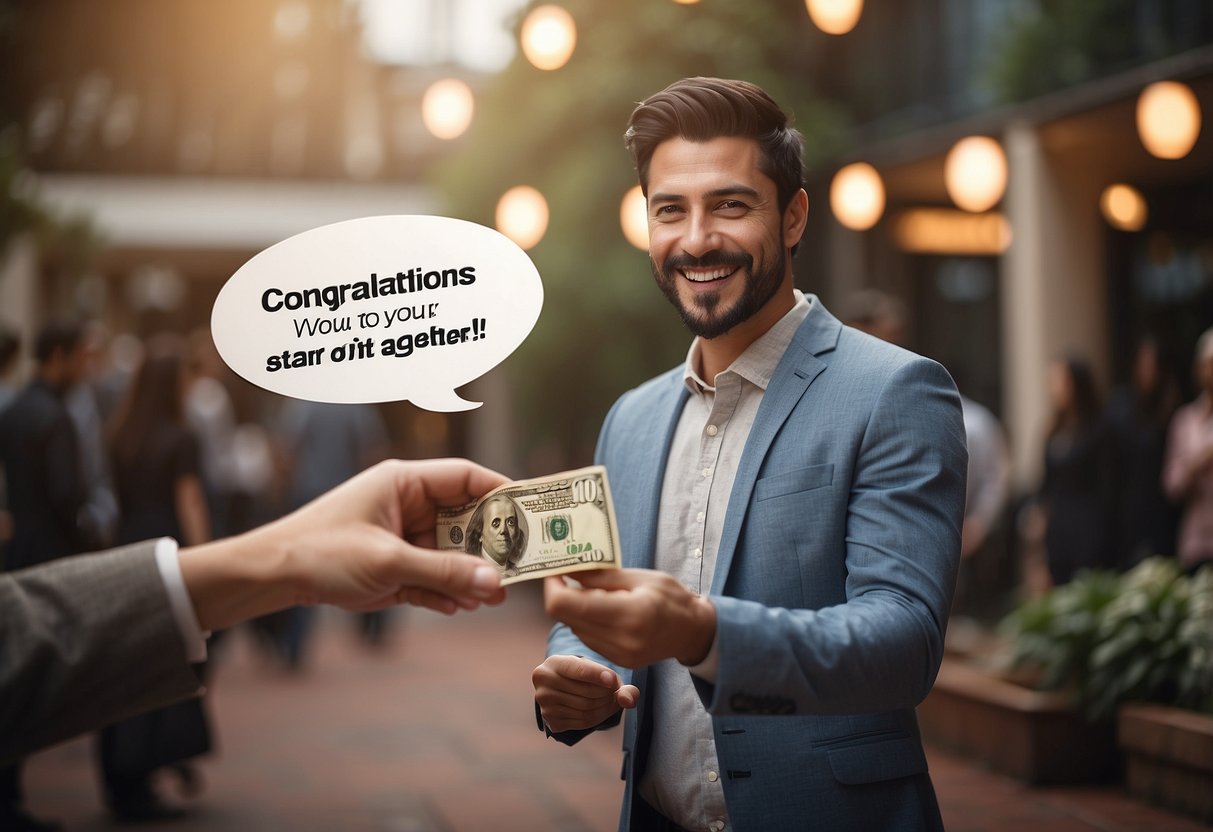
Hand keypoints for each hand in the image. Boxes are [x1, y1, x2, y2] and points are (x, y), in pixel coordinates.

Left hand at [181, 458, 509, 629]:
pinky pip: (432, 577)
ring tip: (491, 598)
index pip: (467, 478)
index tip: (532, 514)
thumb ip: (444, 572)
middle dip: (489, 547)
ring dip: (469, 575)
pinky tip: (459, 608)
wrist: (271, 577)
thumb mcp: (389, 562)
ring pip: (451, 553)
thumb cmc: (321, 551)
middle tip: (518, 568)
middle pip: (465, 519)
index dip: (502, 493)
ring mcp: (402, 537)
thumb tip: (495, 583)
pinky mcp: (394, 567)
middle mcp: (407, 505)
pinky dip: (446, 592)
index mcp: (405, 482)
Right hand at [533, 655, 637, 733]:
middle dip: (608, 694)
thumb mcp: (596, 670)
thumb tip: (628, 701)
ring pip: (586, 709)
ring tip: (611, 700)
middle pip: (586, 693)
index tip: (613, 680)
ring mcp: (545, 703)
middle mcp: (544, 682)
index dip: (596, 675)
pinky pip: (582, 722)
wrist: (565, 688)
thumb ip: (618, 683)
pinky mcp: (551, 720)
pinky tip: (601, 710)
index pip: (577, 669)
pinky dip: (597, 718)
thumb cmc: (585, 675)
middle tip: (616, 692)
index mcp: (554, 663)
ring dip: (606, 708)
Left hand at [543, 570, 715, 668]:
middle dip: (561, 594)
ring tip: (596, 593)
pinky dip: (586, 621)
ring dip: (575, 609)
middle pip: (565, 618)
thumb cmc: (672, 598)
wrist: (694, 631)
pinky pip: (587, 638)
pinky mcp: (617, 661)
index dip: (552, 587)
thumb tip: (566, 569)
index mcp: (628, 613)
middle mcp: (620, 639)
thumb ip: (601, 576)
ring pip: (574, 628)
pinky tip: (603, 609)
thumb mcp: (639, 577)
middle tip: (569, 576)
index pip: (567, 605)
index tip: (555, 571)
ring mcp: (618, 655)